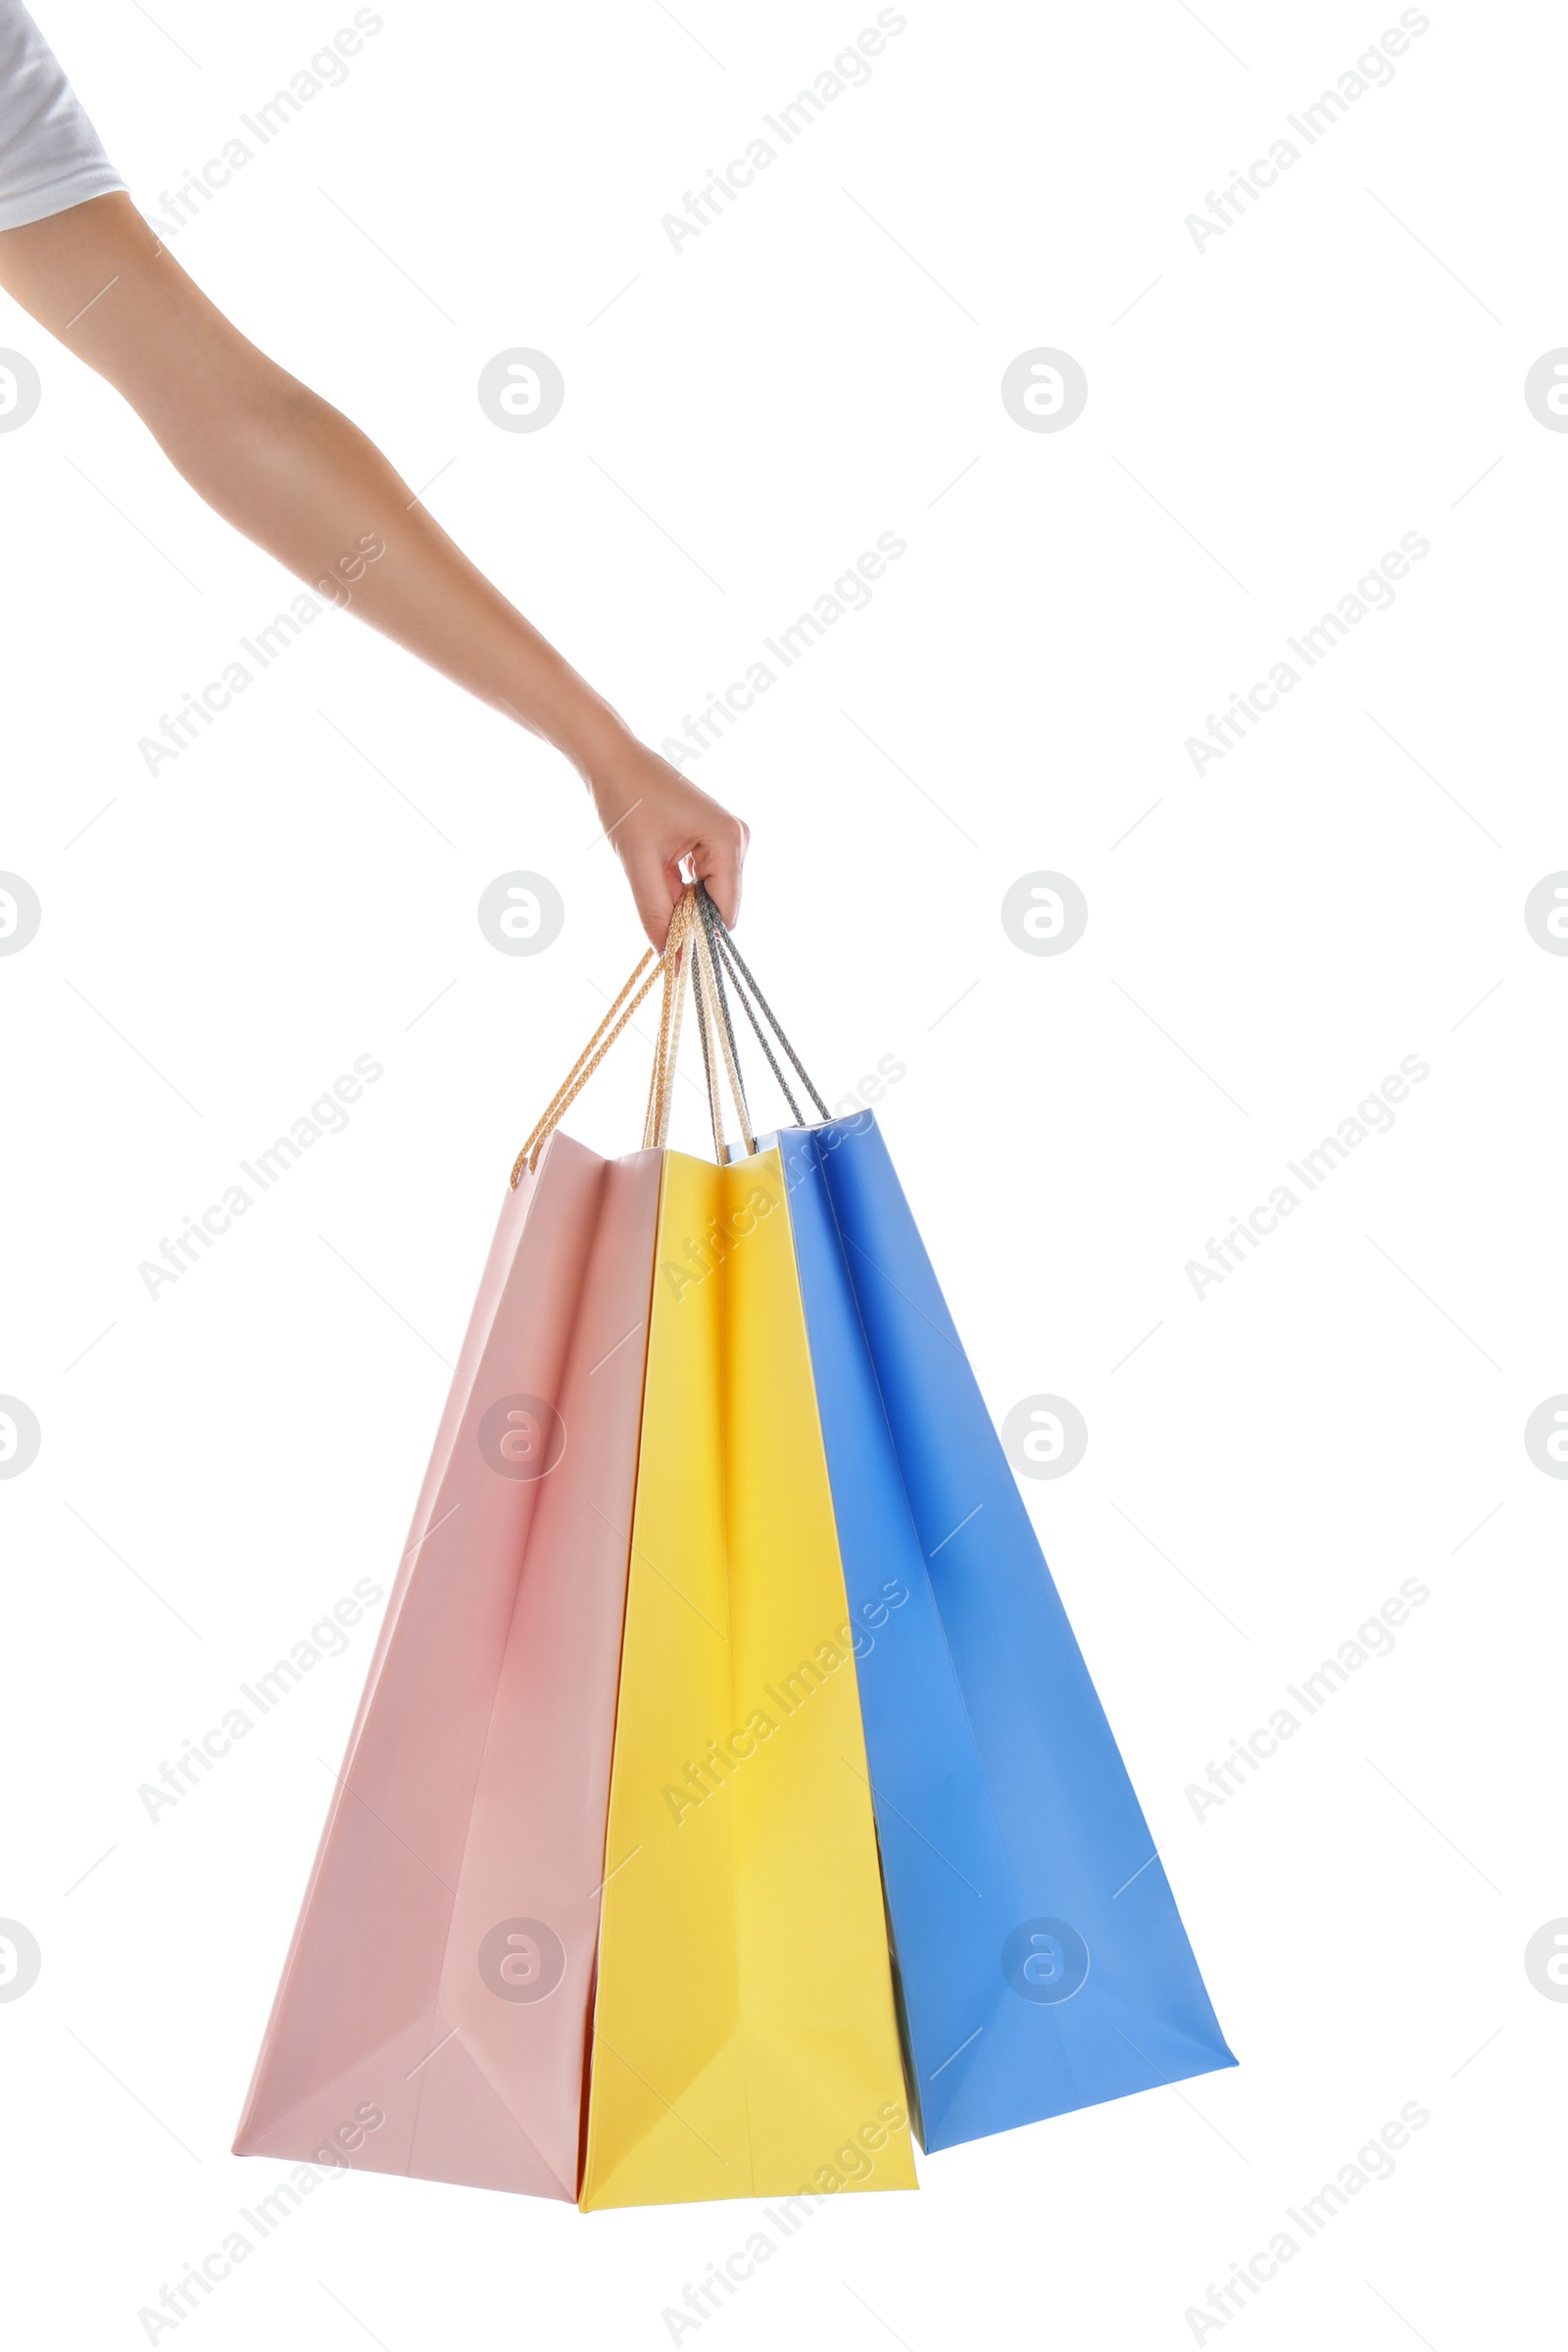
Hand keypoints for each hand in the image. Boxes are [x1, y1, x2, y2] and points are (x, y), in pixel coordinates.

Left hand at [582, 730, 748, 949]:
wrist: (615, 760)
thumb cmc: (627, 802)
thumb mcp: (638, 863)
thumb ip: (655, 912)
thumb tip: (669, 956)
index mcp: (728, 841)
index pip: (725, 912)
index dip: (698, 936)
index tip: (668, 951)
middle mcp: (738, 838)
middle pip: (721, 905)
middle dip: (689, 915)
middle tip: (652, 901)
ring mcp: (730, 836)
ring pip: (711, 894)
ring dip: (683, 900)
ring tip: (653, 875)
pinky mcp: (717, 837)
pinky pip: (705, 879)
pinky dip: (682, 886)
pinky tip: (660, 868)